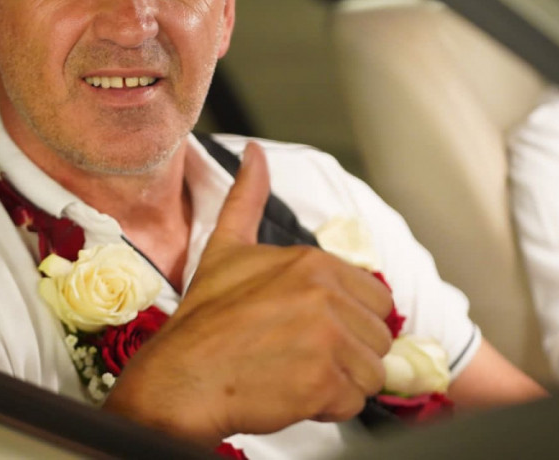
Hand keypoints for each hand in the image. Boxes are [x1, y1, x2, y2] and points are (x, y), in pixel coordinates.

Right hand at [104, 143, 394, 444]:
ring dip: (340, 381)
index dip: (346, 320)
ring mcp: (326, 340)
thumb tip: (255, 152)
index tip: (307, 329)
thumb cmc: (204, 319)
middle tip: (298, 354)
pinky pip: (355, 402)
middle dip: (346, 353)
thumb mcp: (227, 248)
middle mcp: (325, 296)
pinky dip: (328, 406)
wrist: (180, 377)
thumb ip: (248, 198)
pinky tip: (292, 392)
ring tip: (294, 373)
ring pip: (371, 371)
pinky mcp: (323, 383)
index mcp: (312, 263)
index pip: (375, 300)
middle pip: (377, 336)